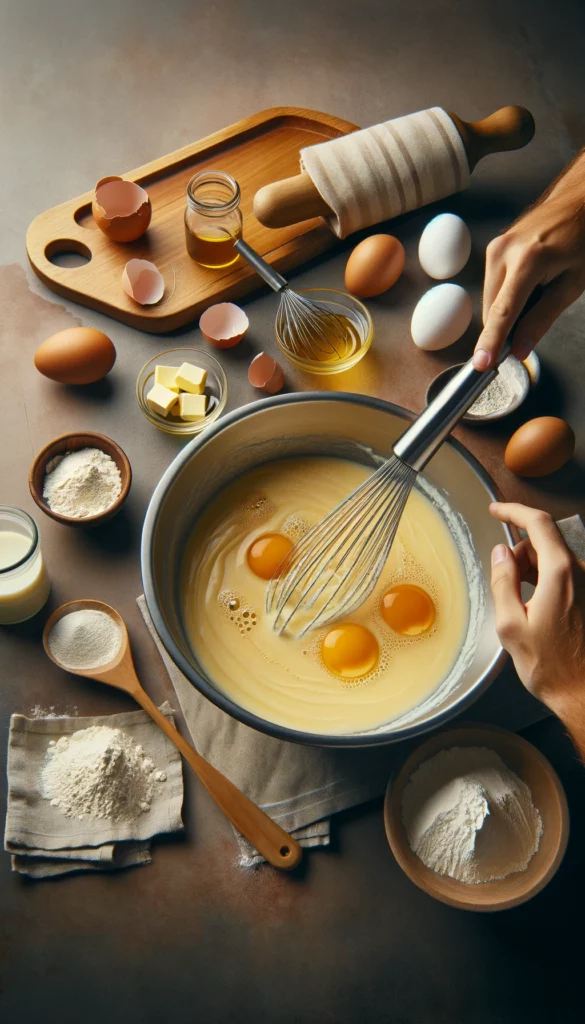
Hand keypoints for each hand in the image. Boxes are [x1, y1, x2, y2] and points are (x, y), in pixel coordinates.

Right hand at [473, 150, 584, 370]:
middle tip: (527, 333)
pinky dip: (506, 297)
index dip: (492, 342)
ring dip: (506, 310)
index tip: (481, 363)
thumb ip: (542, 319)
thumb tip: (519, 349)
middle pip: (492, 309)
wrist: (578, 201)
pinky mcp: (493, 247)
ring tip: (538, 293)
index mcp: (528, 261)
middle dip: (504, 328)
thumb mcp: (572, 284)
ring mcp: (495, 247)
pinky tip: (528, 286)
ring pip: (491, 299)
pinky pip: (493, 285)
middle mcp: (503, 252)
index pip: (503, 313)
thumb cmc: (582, 239)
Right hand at [489, 502, 584, 756]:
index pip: (538, 523)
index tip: (497, 509)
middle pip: (546, 541)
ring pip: (554, 558)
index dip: (514, 511)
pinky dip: (545, 579)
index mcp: (560, 574)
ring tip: (517, 599)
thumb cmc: (549, 666)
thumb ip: (503, 581)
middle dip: (519, 550)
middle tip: (501, 576)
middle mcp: (580, 574)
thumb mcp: (510, 624)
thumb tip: (500, 554)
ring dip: (532, 567)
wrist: (584, 693)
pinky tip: (533, 605)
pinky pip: (565, 575)